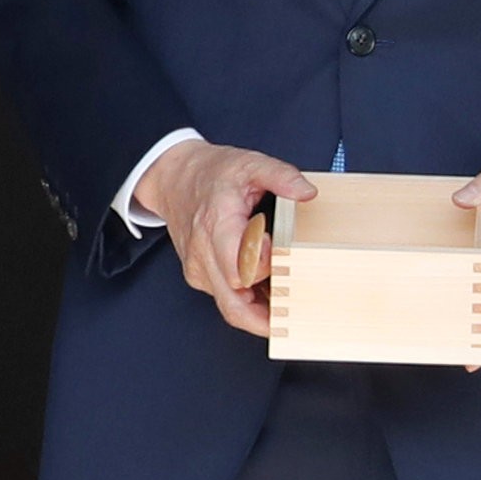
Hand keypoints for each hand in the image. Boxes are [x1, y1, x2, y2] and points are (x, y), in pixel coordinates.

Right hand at [137, 141, 313, 336]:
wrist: (173, 178)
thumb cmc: (211, 173)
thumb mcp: (250, 164)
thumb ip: (281, 176)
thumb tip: (307, 192)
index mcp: (217, 225)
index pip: (242, 269)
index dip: (267, 266)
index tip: (278, 248)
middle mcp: (203, 253)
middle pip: (235, 305)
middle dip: (268, 315)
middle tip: (296, 312)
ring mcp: (198, 269)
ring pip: (231, 308)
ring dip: (260, 310)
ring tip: (284, 295)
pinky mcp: (198, 277)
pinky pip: (226, 299)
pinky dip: (249, 301)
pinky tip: (266, 286)